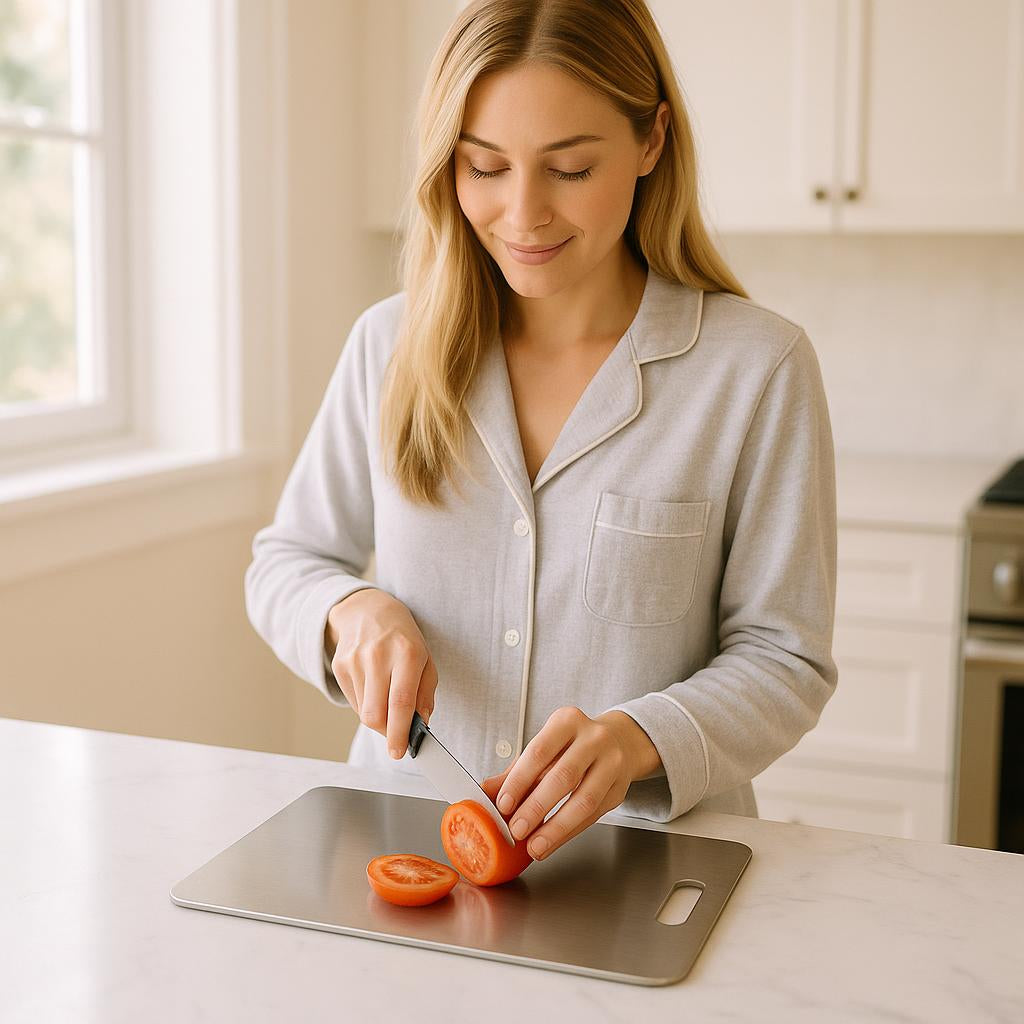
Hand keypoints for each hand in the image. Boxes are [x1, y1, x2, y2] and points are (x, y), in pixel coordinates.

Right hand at [324, 588, 437, 758]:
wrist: (368, 610)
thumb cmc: (403, 638)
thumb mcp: (425, 660)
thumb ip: (425, 694)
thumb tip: (420, 725)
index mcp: (407, 654)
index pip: (400, 702)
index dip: (399, 732)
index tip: (399, 751)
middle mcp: (378, 656)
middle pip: (375, 714)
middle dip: (387, 732)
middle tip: (396, 735)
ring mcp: (355, 660)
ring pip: (363, 712)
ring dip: (377, 717)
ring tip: (386, 697)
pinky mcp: (339, 665)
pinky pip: (353, 701)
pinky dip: (365, 704)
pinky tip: (373, 687)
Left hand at [481, 706, 661, 860]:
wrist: (619, 742)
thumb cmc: (573, 745)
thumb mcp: (545, 748)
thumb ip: (515, 770)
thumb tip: (483, 794)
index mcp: (567, 721)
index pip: (540, 751)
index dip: (520, 780)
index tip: (504, 805)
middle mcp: (594, 738)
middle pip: (564, 776)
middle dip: (537, 807)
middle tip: (517, 829)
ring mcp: (611, 763)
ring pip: (584, 800)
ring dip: (556, 828)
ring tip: (535, 845)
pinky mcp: (619, 789)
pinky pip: (594, 815)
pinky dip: (570, 832)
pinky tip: (553, 841)